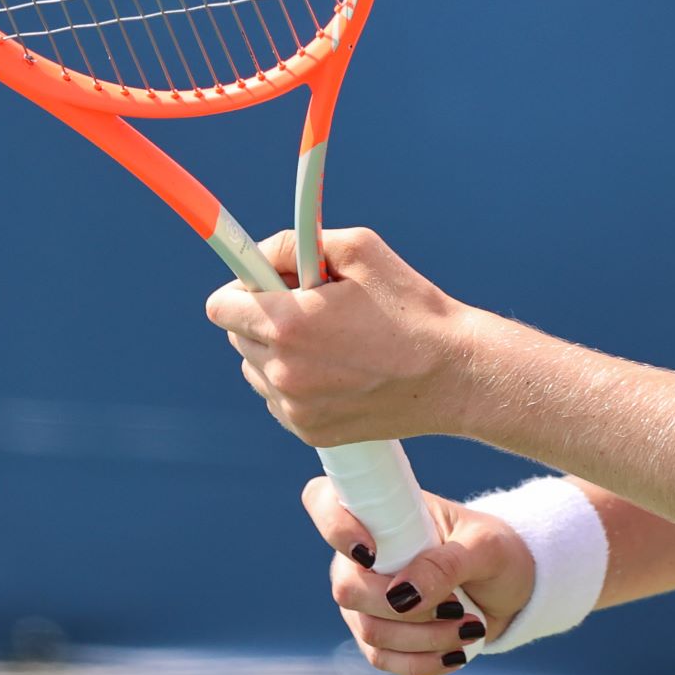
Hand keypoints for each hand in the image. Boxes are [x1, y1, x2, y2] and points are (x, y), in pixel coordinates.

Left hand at [205, 226, 475, 446]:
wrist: (454, 375)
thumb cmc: (411, 307)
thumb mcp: (360, 250)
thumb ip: (295, 243)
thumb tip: (258, 255)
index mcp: (289, 323)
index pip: (220, 306)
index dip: (242, 288)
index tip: (265, 283)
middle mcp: (283, 370)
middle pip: (236, 335)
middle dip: (264, 315)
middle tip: (313, 306)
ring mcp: (294, 406)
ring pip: (256, 368)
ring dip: (278, 351)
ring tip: (331, 340)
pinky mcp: (308, 431)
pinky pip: (278, 398)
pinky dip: (296, 381)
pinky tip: (338, 369)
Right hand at [303, 477, 536, 674]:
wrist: (512, 589)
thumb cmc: (495, 551)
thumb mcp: (485, 547)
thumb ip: (446, 563)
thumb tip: (403, 593)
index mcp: (383, 512)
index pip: (324, 502)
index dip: (335, 527)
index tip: (372, 552)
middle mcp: (363, 555)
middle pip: (346, 586)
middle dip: (401, 606)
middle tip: (454, 605)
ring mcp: (366, 599)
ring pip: (370, 630)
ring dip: (424, 637)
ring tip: (470, 627)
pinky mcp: (380, 637)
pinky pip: (384, 659)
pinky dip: (423, 661)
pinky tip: (457, 653)